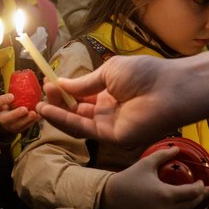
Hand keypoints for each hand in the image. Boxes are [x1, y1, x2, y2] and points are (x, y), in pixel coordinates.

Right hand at [0, 93, 39, 133]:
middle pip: (5, 118)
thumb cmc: (9, 103)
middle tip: (25, 109)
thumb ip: (13, 90)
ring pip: (16, 125)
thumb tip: (24, 75)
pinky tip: (38, 117)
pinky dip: (32, 122)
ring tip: (34, 113)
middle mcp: (0, 117)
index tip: (12, 96)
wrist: (8, 118)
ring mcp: (9, 126)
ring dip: (26, 120)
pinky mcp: (18, 130)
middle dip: (16, 114)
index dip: (3, 100)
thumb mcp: (7, 96)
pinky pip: (25, 128)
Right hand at [36, 52, 208, 145]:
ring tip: (39, 104)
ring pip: (77, 122)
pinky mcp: (112, 137)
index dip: (64, 90)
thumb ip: (85, 83)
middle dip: (58, 102)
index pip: (81, 95)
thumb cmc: (144, 74)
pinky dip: (65, 121)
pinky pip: (84, 129)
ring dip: (57, 114)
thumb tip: (62, 83)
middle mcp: (108, 111)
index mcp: (110, 93)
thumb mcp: (109, 72)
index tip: (48, 81)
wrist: (169, 88)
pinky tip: (50, 111)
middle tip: (42, 92)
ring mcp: (110, 125)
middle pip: (76, 110)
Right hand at [102, 147, 208, 208]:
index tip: (201, 181)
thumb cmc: (130, 177)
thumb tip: (177, 148)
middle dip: (201, 197)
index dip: (200, 187)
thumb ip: (163, 154)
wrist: (113, 195)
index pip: (192, 193)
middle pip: (192, 205)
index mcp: (165, 194)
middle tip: (205, 190)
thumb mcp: (147, 163)